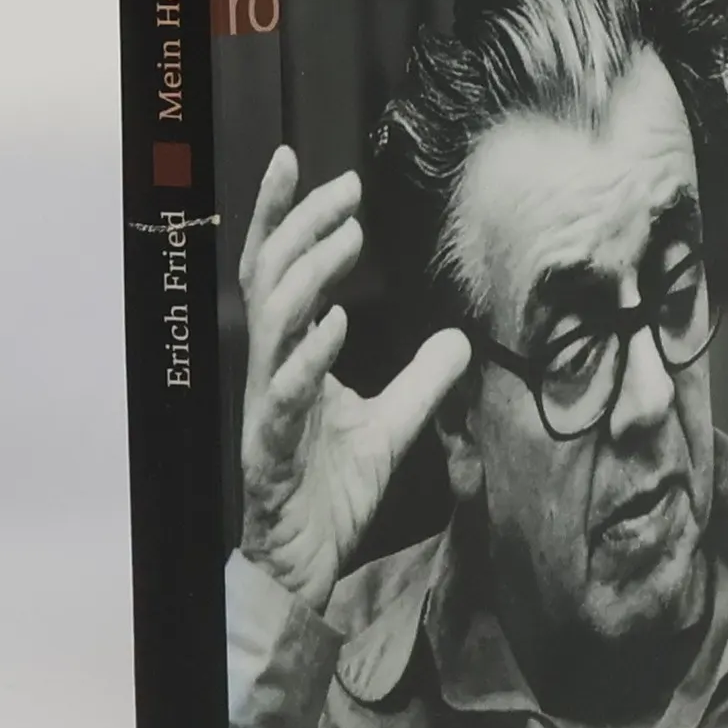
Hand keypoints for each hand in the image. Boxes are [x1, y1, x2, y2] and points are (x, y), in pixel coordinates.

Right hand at [237, 147, 471, 613]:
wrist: (304, 566)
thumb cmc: (329, 494)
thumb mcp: (391, 427)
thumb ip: (422, 380)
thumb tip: (461, 337)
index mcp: (289, 358)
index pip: (276, 271)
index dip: (282, 216)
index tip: (299, 161)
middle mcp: (271, 371)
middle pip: (268, 279)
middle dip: (301, 226)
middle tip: (348, 194)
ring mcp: (266, 408)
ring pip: (272, 324)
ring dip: (308, 274)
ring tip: (348, 241)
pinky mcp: (270, 451)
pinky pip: (282, 394)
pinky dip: (308, 356)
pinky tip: (335, 324)